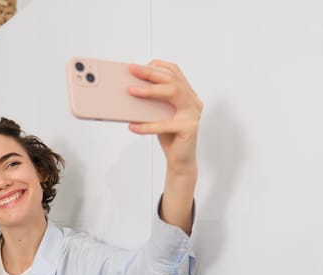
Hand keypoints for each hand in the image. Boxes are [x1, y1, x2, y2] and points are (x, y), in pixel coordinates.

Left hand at [127, 59, 202, 173]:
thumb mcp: (157, 113)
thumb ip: (151, 101)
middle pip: (173, 80)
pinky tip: (133, 126)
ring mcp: (193, 114)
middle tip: (132, 70)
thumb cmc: (168, 135)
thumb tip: (129, 88)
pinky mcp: (189, 128)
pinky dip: (148, 125)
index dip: (157, 66)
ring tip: (132, 91)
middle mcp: (193, 101)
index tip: (138, 65)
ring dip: (150, 91)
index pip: (174, 72)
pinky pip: (166, 124)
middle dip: (151, 73)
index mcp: (187, 94)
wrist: (180, 160)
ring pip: (174, 94)